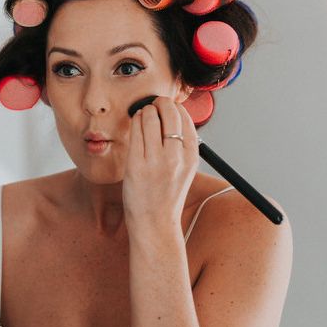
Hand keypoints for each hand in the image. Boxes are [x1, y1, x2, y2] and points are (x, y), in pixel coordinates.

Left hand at [123, 96, 198, 229]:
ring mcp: (155, 161)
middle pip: (169, 112)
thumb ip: (181, 146)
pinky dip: (134, 121)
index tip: (166, 108)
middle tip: (153, 105)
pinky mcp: (136, 165)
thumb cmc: (166, 196)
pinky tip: (135, 124)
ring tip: (143, 115)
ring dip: (145, 111)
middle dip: (160, 103)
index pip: (185, 118)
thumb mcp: (185, 169)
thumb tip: (172, 116)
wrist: (155, 223)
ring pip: (150, 118)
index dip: (174, 107)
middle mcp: (176, 156)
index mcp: (191, 156)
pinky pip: (135, 131)